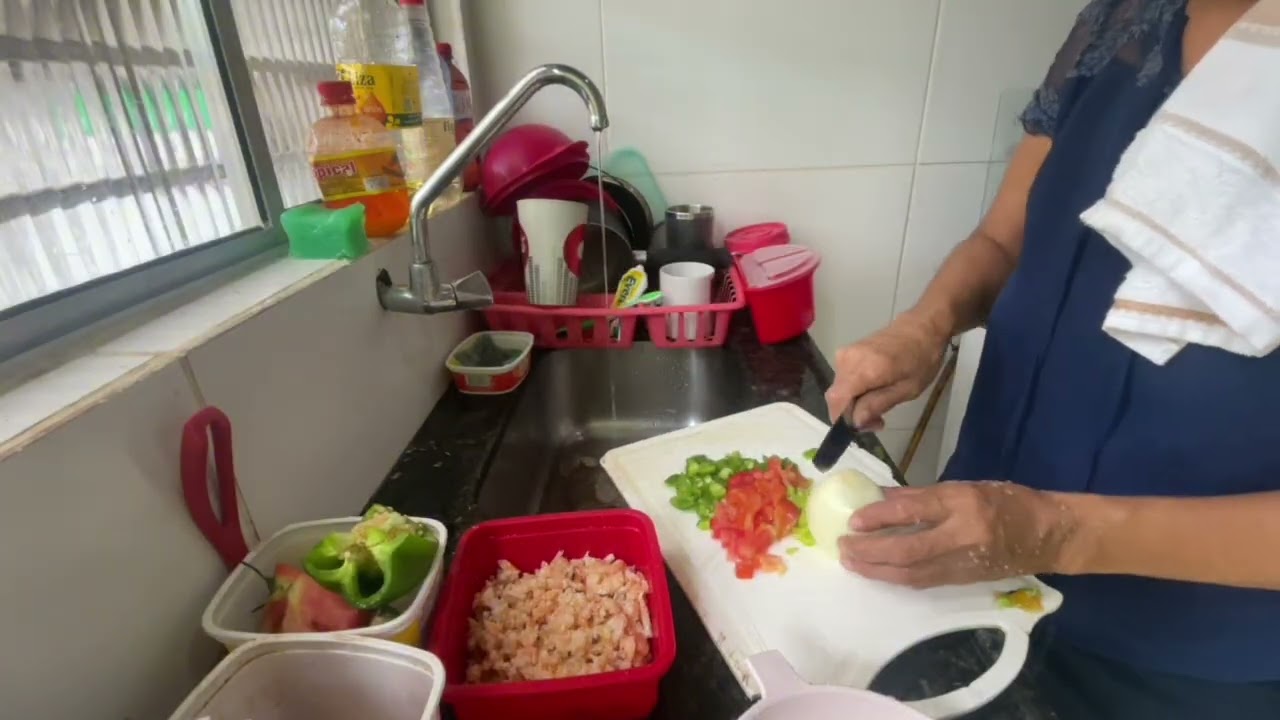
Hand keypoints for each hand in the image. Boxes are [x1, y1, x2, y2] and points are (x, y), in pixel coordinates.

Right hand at [824, 313, 946, 428]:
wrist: (923, 326)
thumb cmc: (922, 358)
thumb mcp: (907, 389)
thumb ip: (877, 405)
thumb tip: (855, 422)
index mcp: (863, 369)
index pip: (836, 400)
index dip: (843, 420)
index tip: (863, 428)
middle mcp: (847, 360)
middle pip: (837, 396)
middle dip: (853, 413)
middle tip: (878, 421)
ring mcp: (845, 353)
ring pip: (841, 389)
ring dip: (856, 402)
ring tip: (881, 405)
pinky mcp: (847, 352)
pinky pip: (845, 378)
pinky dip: (856, 389)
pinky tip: (875, 391)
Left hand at [837, 482, 1074, 587]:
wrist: (1048, 534)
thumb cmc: (1006, 501)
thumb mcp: (965, 487)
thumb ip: (920, 495)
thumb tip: (879, 497)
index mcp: (963, 502)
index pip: (914, 510)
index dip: (880, 516)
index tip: (854, 519)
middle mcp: (962, 534)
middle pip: (908, 549)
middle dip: (871, 551)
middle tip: (843, 546)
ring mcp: (964, 561)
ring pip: (912, 572)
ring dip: (877, 570)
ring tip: (850, 562)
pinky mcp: (964, 580)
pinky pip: (924, 581)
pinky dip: (896, 578)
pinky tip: (877, 573)